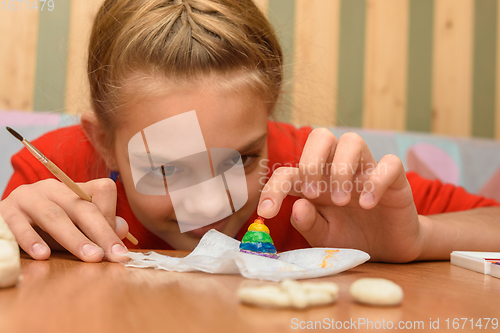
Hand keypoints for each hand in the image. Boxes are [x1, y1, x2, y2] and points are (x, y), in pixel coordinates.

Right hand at [0, 178, 128, 261]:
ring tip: (90, 256)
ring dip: (74, 238)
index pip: (102, 190)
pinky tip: (43, 255)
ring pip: (54, 215)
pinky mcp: (6, 211)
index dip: (112, 214)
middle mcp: (53, 188)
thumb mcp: (73, 226)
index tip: (118, 245)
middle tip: (112, 255)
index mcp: (74, 189)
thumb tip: (123, 229)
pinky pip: (19, 224)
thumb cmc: (44, 227)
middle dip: (101, 232)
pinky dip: (31, 240)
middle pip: (82, 207)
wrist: (3, 220)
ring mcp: (28, 197)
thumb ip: (97, 226)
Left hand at [257, 128, 422, 261]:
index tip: (267, 212)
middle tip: (313, 194)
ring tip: (341, 201)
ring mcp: (366, 170)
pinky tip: (368, 204)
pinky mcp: (395, 179)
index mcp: (315, 182)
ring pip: (352, 140)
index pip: (288, 172)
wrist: (389, 248)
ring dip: (341, 168)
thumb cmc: (351, 237)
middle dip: (311, 161)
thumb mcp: (324, 237)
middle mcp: (338, 169)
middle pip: (320, 136)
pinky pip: (389, 163)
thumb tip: (297, 205)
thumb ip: (308, 223)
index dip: (273, 188)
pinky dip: (377, 180)